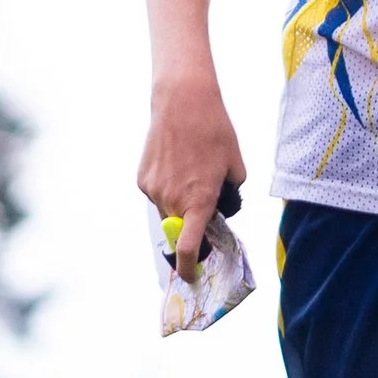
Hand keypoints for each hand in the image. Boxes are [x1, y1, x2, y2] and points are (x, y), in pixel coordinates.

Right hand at [138, 74, 245, 277]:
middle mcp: (173, 200)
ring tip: (191, 170)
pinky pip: (157, 194)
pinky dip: (167, 188)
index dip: (190, 266)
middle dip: (192, 224)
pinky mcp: (142, 178)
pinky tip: (177, 163)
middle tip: (205, 202)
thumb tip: (220, 207)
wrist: (182, 101)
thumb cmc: (214, 131)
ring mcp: (154, 190)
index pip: (189, 247)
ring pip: (168, 211)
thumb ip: (230, 194)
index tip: (191, 276)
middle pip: (181, 228)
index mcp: (199, 201)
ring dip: (180, 203)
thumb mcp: (235, 166)